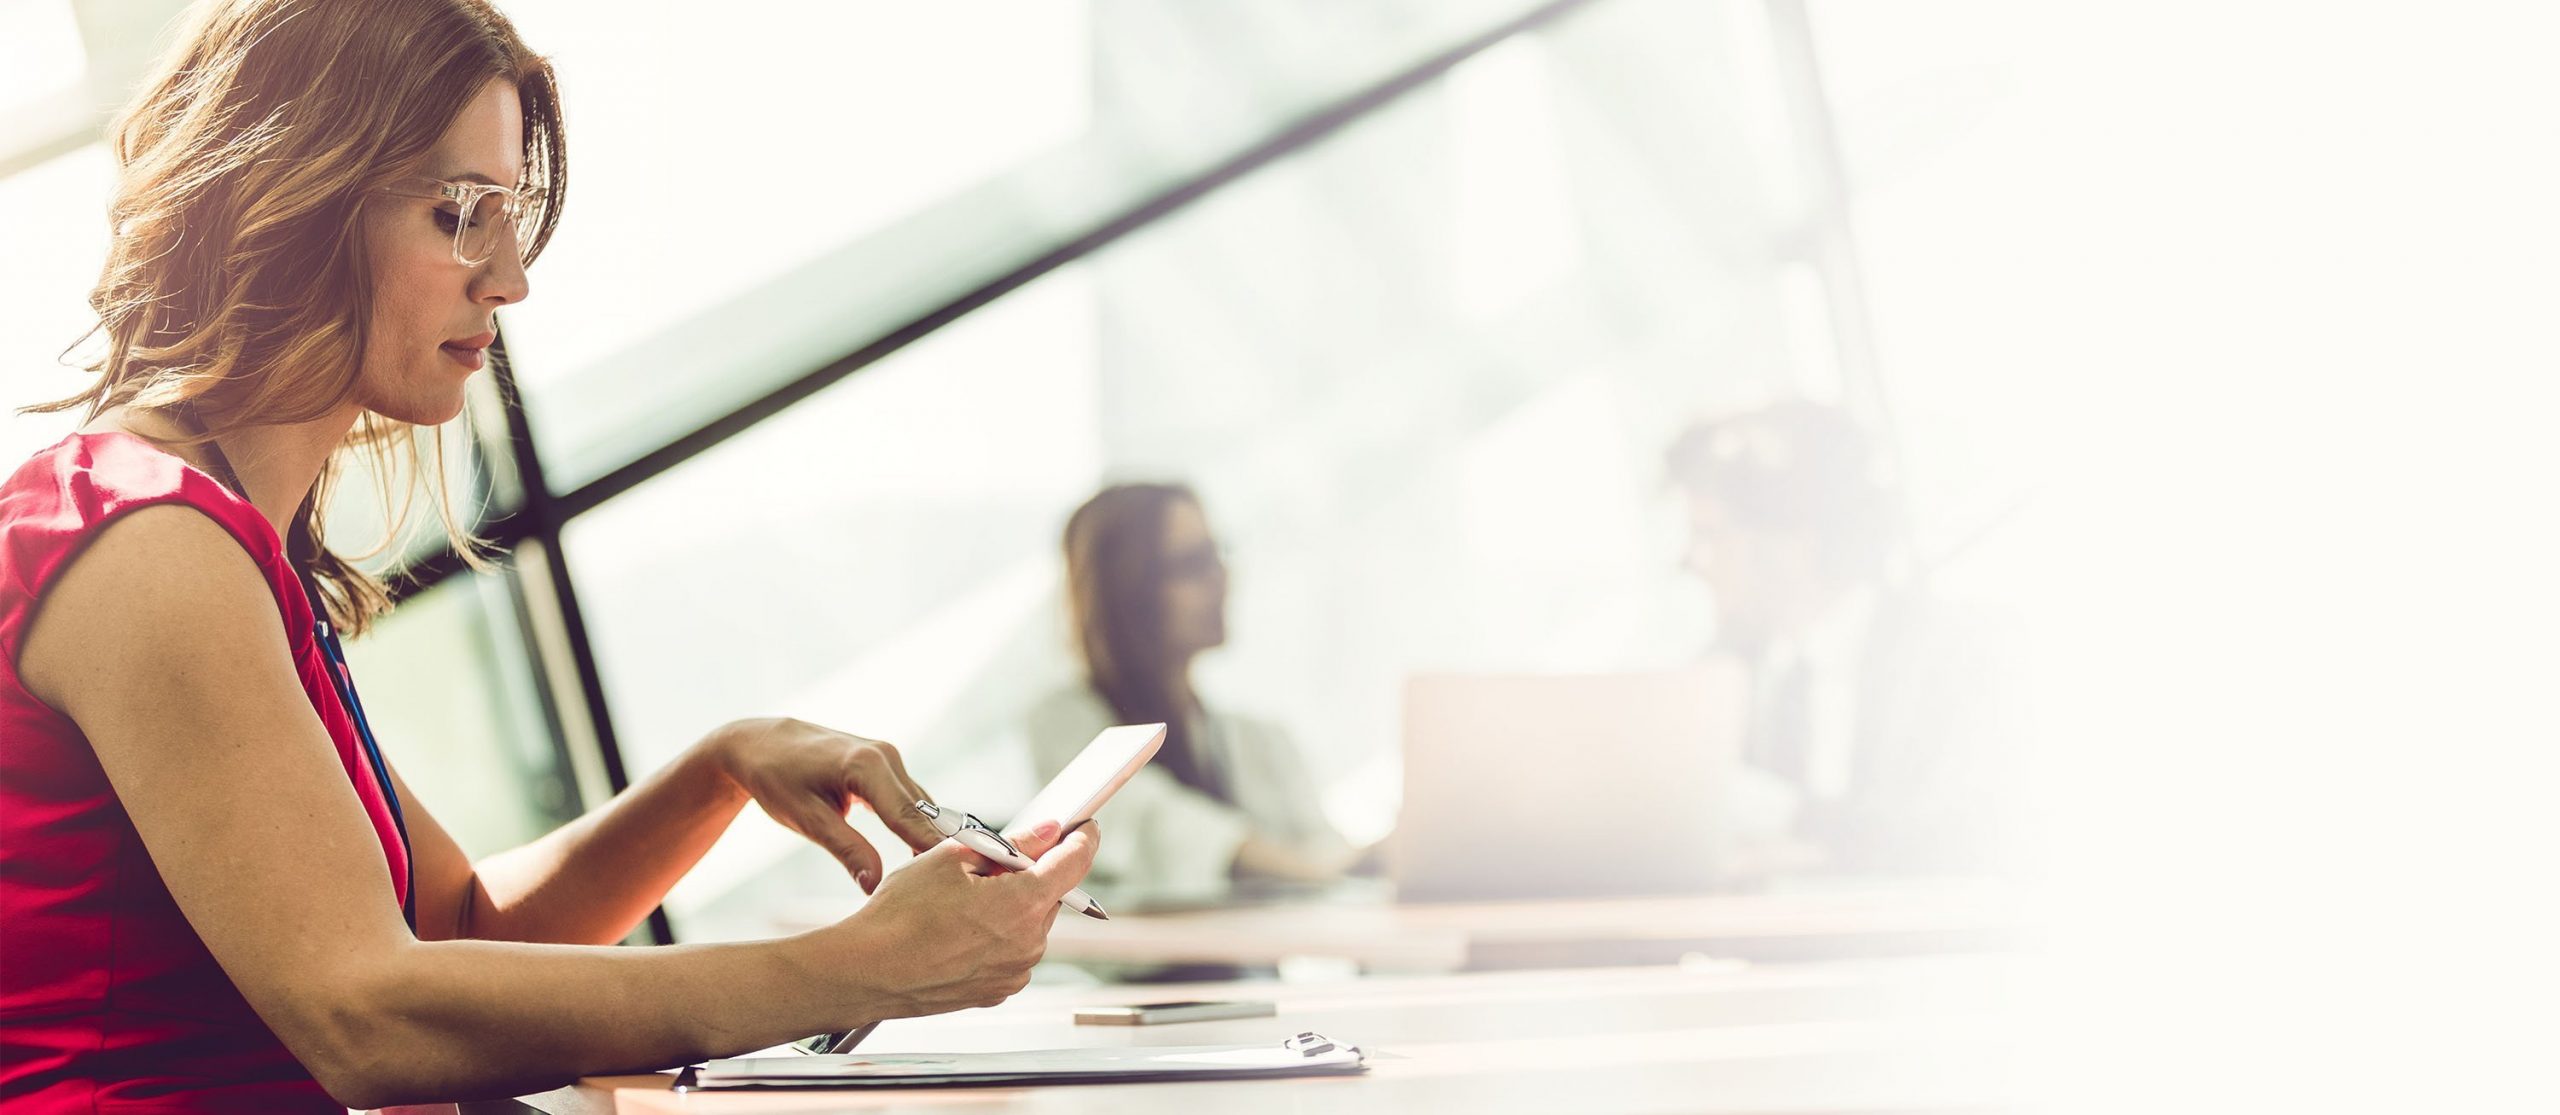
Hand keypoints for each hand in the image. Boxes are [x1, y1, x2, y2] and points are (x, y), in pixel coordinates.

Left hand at [709, 718, 943, 891]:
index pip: (910, 816)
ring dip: (934, 838)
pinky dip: (919, 826)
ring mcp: (889, 758)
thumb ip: (846, 850)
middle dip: (945, 846)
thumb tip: (875, 886)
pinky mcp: (886, 765)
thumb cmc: (776, 779)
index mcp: (866, 766)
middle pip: (925, 812)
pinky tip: (926, 855)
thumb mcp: (806, 819)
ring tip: (954, 877)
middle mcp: (886, 756)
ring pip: (922, 806)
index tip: (965, 871)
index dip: (936, 846)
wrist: (760, 743)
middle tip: (968, 883)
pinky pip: (911, 800)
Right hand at [819, 821, 1099, 1018]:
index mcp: (1024, 904)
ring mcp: (1015, 972)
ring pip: (1029, 923)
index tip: (1083, 826)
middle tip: (989, 863)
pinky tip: (959, 929)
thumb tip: (1044, 831)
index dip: (1082, 837)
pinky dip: (996, 935)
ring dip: (1010, 906)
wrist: (866, 972)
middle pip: (1049, 893)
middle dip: (1029, 873)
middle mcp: (1029, 944)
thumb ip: (1010, 844)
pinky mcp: (998, 990)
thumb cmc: (899, 917)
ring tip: (961, 902)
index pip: (1075, 862)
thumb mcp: (952, 859)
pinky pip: (1011, 951)